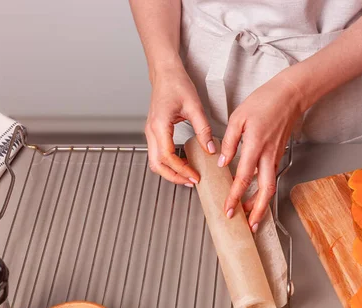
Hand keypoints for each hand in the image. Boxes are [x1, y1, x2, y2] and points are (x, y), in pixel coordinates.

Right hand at [146, 65, 214, 185]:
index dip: (181, 169)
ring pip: (155, 161)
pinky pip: (157, 153)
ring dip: (169, 171)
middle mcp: (151, 130)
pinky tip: (182, 163)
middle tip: (190, 182)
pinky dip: (168, 163)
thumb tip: (211, 149)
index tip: (195, 176)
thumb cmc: (176, 83)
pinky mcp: (153, 131)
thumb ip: (203, 129)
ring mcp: (150, 132)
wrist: (165, 72)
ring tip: (187, 175)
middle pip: (156, 164)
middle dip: (173, 176)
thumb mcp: (194, 106)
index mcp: (160, 125)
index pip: (167, 156)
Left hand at [219, 74, 304, 231]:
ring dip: (262, 204)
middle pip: (265, 191)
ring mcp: (275, 156)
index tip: (228, 210)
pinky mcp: (278, 154)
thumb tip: (222, 162)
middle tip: (249, 225)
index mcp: (255, 146)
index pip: (243, 179)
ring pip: (270, 187)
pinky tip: (257, 196)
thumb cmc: (265, 101)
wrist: (291, 94)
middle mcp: (268, 155)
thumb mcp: (238, 117)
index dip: (235, 197)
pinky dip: (264, 191)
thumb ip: (229, 142)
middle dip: (257, 211)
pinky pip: (271, 178)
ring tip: (252, 217)